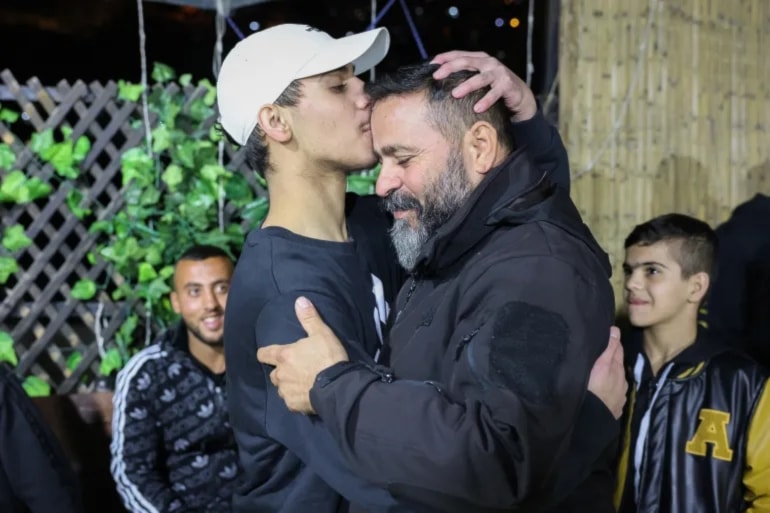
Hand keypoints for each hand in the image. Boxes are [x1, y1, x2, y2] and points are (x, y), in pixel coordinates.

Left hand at [256, 297, 348, 413]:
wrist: (338, 386)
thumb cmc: (328, 357)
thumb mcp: (322, 333)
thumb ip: (309, 318)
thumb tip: (299, 300)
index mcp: (284, 356)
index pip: (264, 354)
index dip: (264, 353)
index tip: (267, 354)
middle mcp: (280, 374)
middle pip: (273, 373)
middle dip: (281, 371)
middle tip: (295, 369)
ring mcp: (286, 391)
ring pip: (281, 388)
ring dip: (288, 385)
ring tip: (302, 383)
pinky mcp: (293, 405)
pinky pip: (290, 401)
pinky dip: (296, 399)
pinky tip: (306, 396)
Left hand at [431, 50, 536, 120]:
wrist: (518, 95)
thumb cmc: (492, 88)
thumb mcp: (477, 79)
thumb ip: (463, 77)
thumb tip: (439, 82)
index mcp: (479, 59)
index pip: (459, 55)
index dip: (445, 58)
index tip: (431, 64)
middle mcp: (488, 63)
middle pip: (466, 62)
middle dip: (450, 68)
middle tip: (437, 76)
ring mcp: (498, 72)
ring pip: (480, 78)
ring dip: (467, 86)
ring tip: (455, 94)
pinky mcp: (507, 84)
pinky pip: (494, 93)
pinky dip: (486, 100)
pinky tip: (477, 108)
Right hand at [587, 326, 627, 418]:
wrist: (593, 417)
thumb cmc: (593, 387)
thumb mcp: (600, 364)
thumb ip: (609, 348)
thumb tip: (616, 330)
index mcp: (617, 368)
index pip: (617, 349)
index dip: (613, 342)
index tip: (607, 335)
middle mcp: (622, 380)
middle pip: (618, 365)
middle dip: (612, 358)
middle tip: (602, 352)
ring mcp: (620, 395)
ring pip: (616, 380)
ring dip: (611, 375)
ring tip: (601, 372)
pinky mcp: (616, 407)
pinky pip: (614, 394)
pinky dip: (610, 389)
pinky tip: (604, 391)